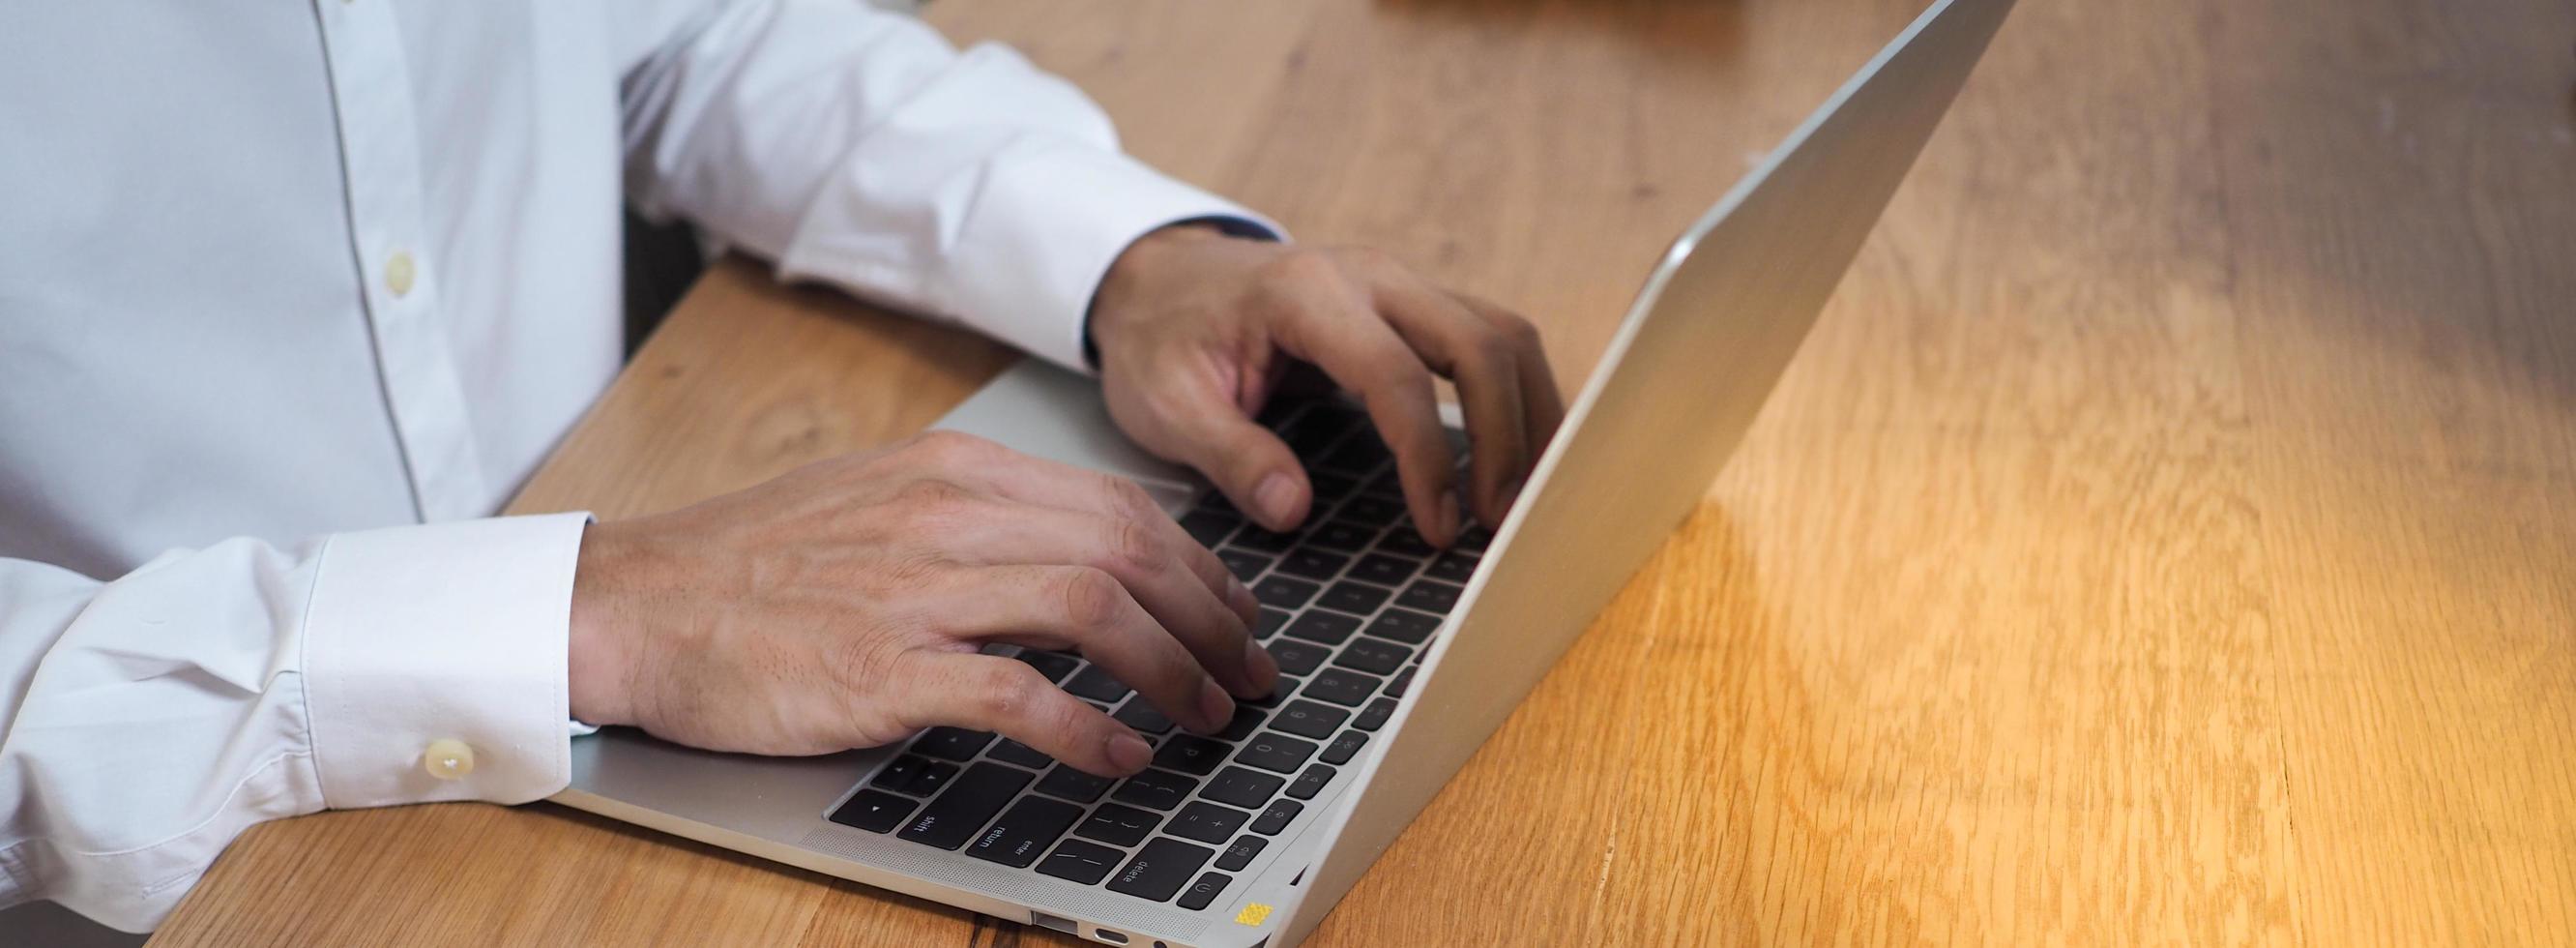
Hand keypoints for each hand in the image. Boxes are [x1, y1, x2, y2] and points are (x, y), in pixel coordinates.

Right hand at [565, 430, 1278, 776]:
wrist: (634, 603)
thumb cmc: (752, 567)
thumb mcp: (879, 506)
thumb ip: (981, 522)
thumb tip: (1086, 564)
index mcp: (954, 471)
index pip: (1118, 505)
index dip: (1198, 566)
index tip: (1234, 614)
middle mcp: (944, 514)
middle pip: (1128, 548)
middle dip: (1212, 618)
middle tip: (1248, 673)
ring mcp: (913, 589)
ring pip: (1093, 605)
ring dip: (1174, 667)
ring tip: (1209, 715)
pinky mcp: (880, 667)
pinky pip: (1018, 695)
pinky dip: (1091, 728)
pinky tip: (1124, 755)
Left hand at [1089, 226, 1563, 545]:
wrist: (1156, 278)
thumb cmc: (1161, 340)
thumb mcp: (1166, 406)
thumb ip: (1230, 455)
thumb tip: (1293, 510)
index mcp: (1304, 295)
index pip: (1397, 376)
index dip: (1429, 460)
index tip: (1440, 529)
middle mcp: (1369, 274)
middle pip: (1480, 342)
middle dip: (1507, 437)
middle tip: (1502, 523)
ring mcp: (1400, 283)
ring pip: (1503, 333)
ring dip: (1530, 415)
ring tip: (1528, 498)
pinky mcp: (1414, 303)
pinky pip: (1490, 339)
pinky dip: (1517, 397)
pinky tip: (1519, 456)